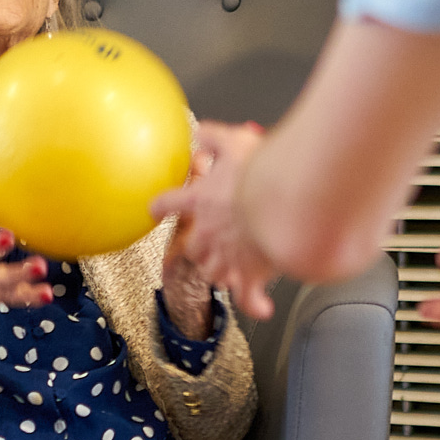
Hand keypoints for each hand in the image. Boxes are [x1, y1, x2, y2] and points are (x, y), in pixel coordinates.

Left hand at [152, 121, 276, 319]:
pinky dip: (252, 302)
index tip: (155, 208)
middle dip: (196, 247)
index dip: (161, 206)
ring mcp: (227, 257)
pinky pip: (247, 295)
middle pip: (191, 247)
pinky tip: (261, 307)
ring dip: (219, 271)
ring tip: (231, 270)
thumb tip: (200, 132)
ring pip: (213, 273)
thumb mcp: (234, 141)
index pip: (168, 203)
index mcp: (199, 201)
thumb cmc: (261, 174)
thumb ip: (213, 136)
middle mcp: (207, 234)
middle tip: (207, 243)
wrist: (285, 207)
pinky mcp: (249, 275)